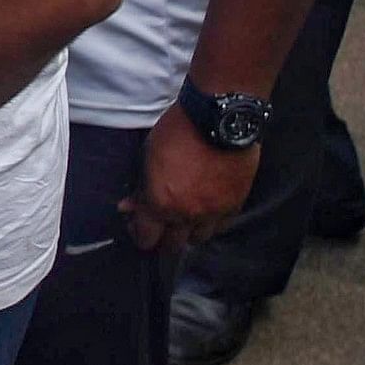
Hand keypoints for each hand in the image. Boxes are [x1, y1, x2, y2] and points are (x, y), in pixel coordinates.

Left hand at [124, 110, 256, 250]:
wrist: (219, 120)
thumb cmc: (177, 132)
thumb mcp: (148, 155)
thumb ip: (141, 186)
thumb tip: (129, 206)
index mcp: (160, 203)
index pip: (146, 237)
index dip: (140, 235)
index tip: (139, 229)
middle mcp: (187, 215)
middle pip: (173, 245)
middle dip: (163, 239)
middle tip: (160, 227)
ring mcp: (213, 212)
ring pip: (199, 238)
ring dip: (189, 232)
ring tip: (185, 218)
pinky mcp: (234, 205)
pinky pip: (221, 226)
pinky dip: (211, 223)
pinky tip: (206, 211)